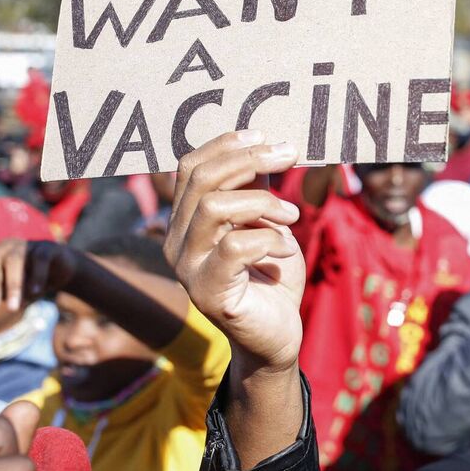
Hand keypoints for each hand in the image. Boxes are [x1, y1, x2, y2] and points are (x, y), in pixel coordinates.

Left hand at [0, 228, 74, 310]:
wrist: (62, 271)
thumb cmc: (25, 280)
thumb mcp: (1, 287)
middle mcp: (6, 249)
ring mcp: (26, 247)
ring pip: (13, 263)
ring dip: (14, 287)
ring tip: (15, 307)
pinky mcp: (46, 250)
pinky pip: (38, 263)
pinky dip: (35, 279)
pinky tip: (34, 293)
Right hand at [164, 130, 303, 375]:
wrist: (277, 335)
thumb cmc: (271, 275)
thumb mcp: (265, 221)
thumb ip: (255, 188)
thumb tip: (264, 143)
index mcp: (184, 220)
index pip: (189, 167)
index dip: (226, 144)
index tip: (265, 136)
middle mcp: (176, 243)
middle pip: (201, 180)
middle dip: (250, 159)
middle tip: (289, 155)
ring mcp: (188, 270)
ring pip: (214, 208)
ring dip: (263, 202)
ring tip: (293, 215)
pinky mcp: (209, 294)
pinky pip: (235, 247)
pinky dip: (269, 238)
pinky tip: (286, 247)